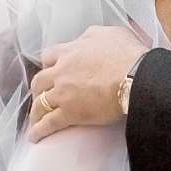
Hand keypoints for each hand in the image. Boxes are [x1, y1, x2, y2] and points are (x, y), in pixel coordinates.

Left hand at [27, 26, 150, 140]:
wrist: (135, 77)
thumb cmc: (128, 55)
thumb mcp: (110, 33)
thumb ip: (94, 35)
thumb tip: (89, 39)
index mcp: (70, 51)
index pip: (48, 56)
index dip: (48, 65)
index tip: (50, 71)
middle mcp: (61, 71)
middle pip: (39, 80)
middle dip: (38, 89)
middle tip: (41, 96)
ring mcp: (63, 93)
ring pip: (40, 103)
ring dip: (35, 111)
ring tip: (35, 120)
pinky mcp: (69, 113)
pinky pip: (48, 123)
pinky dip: (39, 130)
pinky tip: (35, 137)